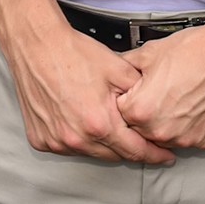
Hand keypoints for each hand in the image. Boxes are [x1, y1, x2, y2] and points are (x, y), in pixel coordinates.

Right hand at [3, 27, 174, 163]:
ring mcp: (56, 142)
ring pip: (91, 152)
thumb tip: (153, 104)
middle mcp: (76, 138)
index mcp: (99, 123)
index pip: (134, 149)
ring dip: (104, 143)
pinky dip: (80, 138)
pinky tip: (84, 120)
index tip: (165, 156)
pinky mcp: (41, 140)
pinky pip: (68, 146)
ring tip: (110, 122)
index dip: (153, 154)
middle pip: (113, 154)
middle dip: (130, 148)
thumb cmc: (75, 55)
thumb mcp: (119, 68)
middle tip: (144, 139)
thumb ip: (140, 90)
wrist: (39, 48)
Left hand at [117, 6, 204, 148]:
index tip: (141, 89)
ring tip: (180, 96)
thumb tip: (112, 70)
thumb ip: (125, 66)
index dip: (130, 97)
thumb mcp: (151, 51)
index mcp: (140, 110)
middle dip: (146, 112)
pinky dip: (189, 125)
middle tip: (163, 91)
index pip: (120, 113)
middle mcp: (159, 131)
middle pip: (140, 129)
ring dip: (166, 122)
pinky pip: (187, 137)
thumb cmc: (196, 48)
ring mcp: (183, 138)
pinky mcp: (203, 140)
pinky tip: (195, 103)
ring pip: (163, 136)